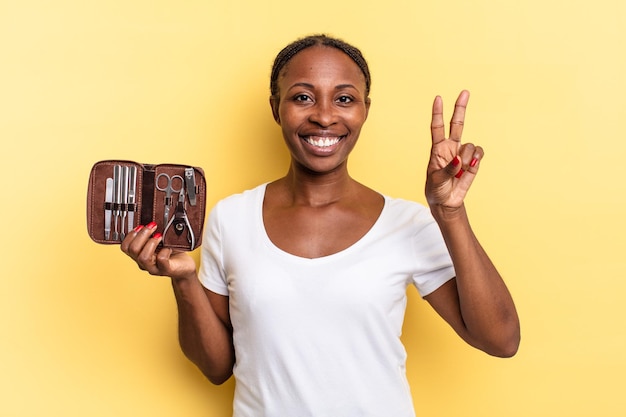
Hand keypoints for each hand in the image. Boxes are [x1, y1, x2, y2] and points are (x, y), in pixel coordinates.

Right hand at [120, 222, 196, 280]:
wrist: (185, 267)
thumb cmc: (172, 252)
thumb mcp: (160, 241)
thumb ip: (152, 234)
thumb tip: (150, 220)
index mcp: (139, 255)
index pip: (125, 247)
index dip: (130, 235)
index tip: (141, 225)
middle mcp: (144, 263)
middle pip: (132, 250)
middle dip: (142, 234)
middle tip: (153, 226)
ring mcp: (154, 268)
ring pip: (143, 257)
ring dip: (151, 243)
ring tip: (160, 236)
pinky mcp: (166, 270)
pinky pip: (161, 260)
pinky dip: (165, 250)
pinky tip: (169, 247)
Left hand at [425, 90, 483, 208]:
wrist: (446, 202)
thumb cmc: (435, 190)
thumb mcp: (436, 181)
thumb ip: (447, 169)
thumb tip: (459, 159)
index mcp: (437, 149)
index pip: (437, 127)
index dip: (438, 113)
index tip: (438, 98)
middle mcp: (451, 148)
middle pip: (457, 124)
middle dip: (461, 108)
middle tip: (465, 92)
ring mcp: (463, 154)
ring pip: (470, 145)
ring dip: (467, 157)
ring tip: (460, 170)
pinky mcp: (473, 162)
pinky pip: (479, 153)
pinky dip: (476, 159)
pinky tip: (470, 167)